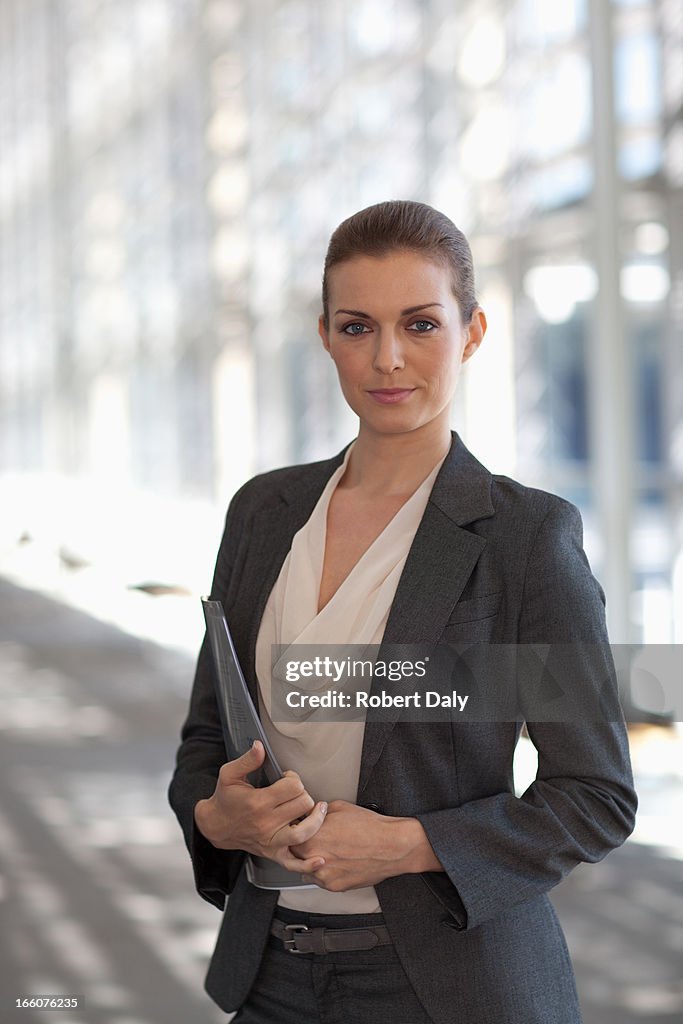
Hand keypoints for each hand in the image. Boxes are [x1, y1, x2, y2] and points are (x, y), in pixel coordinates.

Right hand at [194, 741, 327, 874]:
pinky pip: (294, 864)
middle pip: (303, 805)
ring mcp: (271, 841)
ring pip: (305, 831)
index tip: (286, 778)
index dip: (293, 778)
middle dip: (302, 794)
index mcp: (259, 802)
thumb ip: (247, 760)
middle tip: (294, 793)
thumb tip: (260, 746)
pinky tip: (320, 859)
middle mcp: (267, 823)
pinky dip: (308, 865)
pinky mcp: (272, 853)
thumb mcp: (229, 774)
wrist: (215, 826)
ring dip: (315, 819)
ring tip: (318, 809)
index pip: (293, 787)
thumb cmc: (224, 798)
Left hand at [290, 800, 434, 890]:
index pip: (288, 837)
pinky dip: (325, 872)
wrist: (391, 846)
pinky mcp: (335, 886)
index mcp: (312, 836)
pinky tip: (337, 861)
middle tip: (313, 841)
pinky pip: (320, 880)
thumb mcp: (340, 808)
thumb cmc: (370, 827)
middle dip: (301, 848)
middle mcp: (314, 858)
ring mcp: (324, 875)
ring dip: (311, 862)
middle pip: (294, 856)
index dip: (294, 833)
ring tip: (328, 851)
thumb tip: (311, 814)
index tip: (299, 830)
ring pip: (306, 870)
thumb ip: (318, 813)